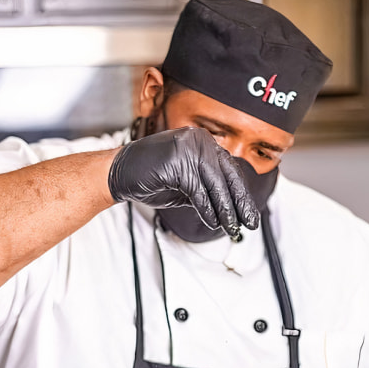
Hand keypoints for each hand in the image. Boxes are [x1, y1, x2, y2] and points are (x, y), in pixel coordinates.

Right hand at [108, 127, 259, 237]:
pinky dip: (206, 209)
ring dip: (225, 211)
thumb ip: (208, 188)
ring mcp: (188, 148)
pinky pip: (198, 191)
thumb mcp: (187, 183)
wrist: (119, 172)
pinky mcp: (178, 161)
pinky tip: (212, 222)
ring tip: (231, 228)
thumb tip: (234, 207)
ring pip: (215, 185)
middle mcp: (199, 140)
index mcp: (203, 141)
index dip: (241, 193)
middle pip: (227, 176)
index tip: (249, 213)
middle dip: (239, 203)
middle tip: (249, 224)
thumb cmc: (152, 177)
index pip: (230, 169)